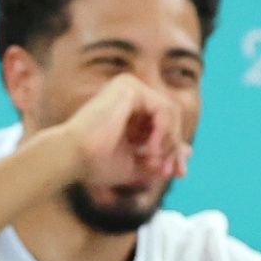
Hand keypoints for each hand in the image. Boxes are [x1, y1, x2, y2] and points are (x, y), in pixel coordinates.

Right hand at [54, 74, 188, 188]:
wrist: (72, 157)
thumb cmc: (96, 164)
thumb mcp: (136, 165)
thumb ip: (160, 157)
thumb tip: (187, 152)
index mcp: (128, 112)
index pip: (164, 126)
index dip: (174, 150)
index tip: (178, 173)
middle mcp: (129, 95)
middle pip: (171, 118)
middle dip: (175, 147)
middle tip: (172, 172)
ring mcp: (129, 87)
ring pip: (170, 113)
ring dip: (169, 142)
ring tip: (153, 160)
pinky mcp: (130, 87)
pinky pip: (163, 109)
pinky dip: (163, 132)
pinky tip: (149, 149)